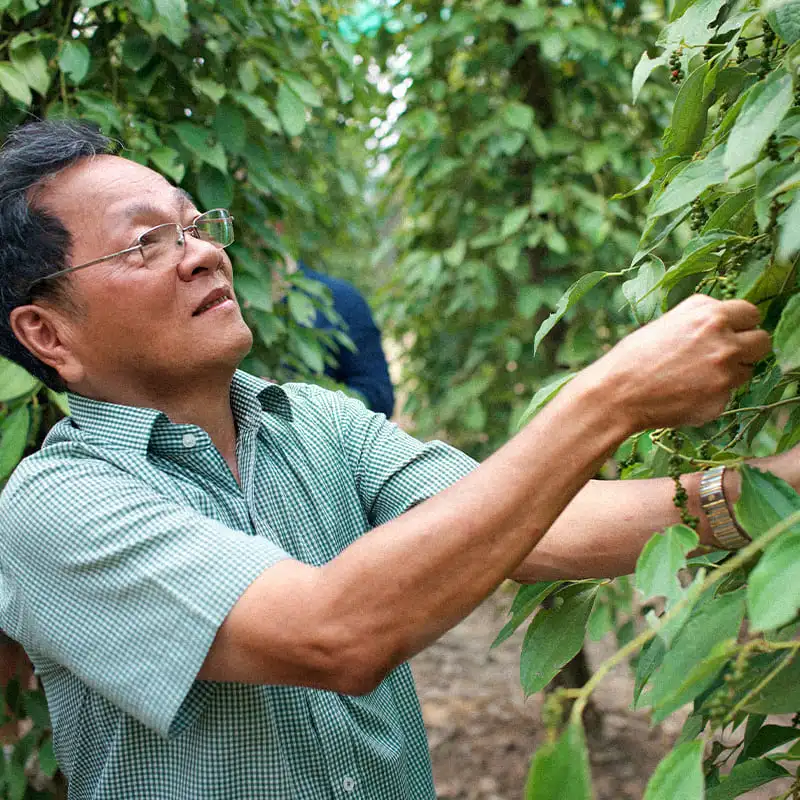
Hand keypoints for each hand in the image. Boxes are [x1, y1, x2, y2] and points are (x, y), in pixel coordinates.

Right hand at [583, 295, 770, 431]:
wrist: (617, 394)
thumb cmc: (634, 356)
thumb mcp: (668, 322)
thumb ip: (702, 318)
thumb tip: (728, 322)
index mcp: (711, 316)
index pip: (751, 314)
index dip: (740, 323)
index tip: (731, 331)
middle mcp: (724, 342)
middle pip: (762, 342)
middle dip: (746, 347)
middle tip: (722, 355)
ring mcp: (725, 374)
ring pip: (747, 371)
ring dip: (729, 373)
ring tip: (693, 376)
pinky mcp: (720, 401)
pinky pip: (726, 395)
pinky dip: (710, 395)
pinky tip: (683, 394)